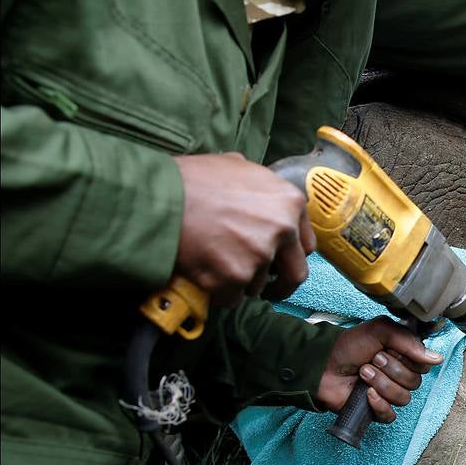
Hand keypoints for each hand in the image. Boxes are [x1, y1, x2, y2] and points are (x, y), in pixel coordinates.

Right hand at [173, 152, 315, 305]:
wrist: (158, 197)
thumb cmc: (192, 180)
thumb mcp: (236, 167)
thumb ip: (261, 186)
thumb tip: (264, 195)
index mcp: (289, 202)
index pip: (307, 244)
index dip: (291, 255)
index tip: (282, 262)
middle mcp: (282, 230)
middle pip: (295, 274)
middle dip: (281, 284)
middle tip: (268, 288)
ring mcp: (260, 256)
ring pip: (258, 285)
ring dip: (240, 282)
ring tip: (215, 264)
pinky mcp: (235, 278)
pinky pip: (233, 298)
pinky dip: (219, 293)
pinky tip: (204, 275)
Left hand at [317, 317, 444, 422]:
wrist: (324, 364)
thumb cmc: (350, 345)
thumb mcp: (380, 330)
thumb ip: (409, 341)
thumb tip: (437, 359)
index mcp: (404, 357)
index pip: (423, 366)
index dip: (407, 359)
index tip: (388, 349)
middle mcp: (400, 375)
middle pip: (414, 383)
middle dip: (391, 370)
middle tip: (372, 360)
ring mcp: (388, 394)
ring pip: (403, 398)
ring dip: (381, 384)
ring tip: (363, 373)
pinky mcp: (376, 410)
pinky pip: (391, 415)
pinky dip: (379, 404)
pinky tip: (367, 394)